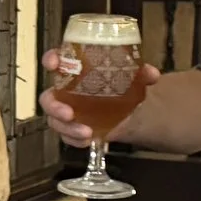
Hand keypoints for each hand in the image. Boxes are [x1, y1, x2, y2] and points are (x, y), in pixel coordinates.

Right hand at [37, 50, 161, 147]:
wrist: (127, 108)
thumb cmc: (121, 84)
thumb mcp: (133, 76)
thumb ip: (141, 73)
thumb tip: (152, 74)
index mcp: (74, 70)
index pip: (56, 61)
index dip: (51, 60)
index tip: (53, 63)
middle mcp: (65, 90)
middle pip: (48, 98)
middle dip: (54, 106)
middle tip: (68, 113)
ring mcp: (67, 111)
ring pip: (55, 120)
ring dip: (67, 128)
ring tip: (86, 132)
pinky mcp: (73, 128)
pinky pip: (66, 136)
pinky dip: (75, 139)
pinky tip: (87, 141)